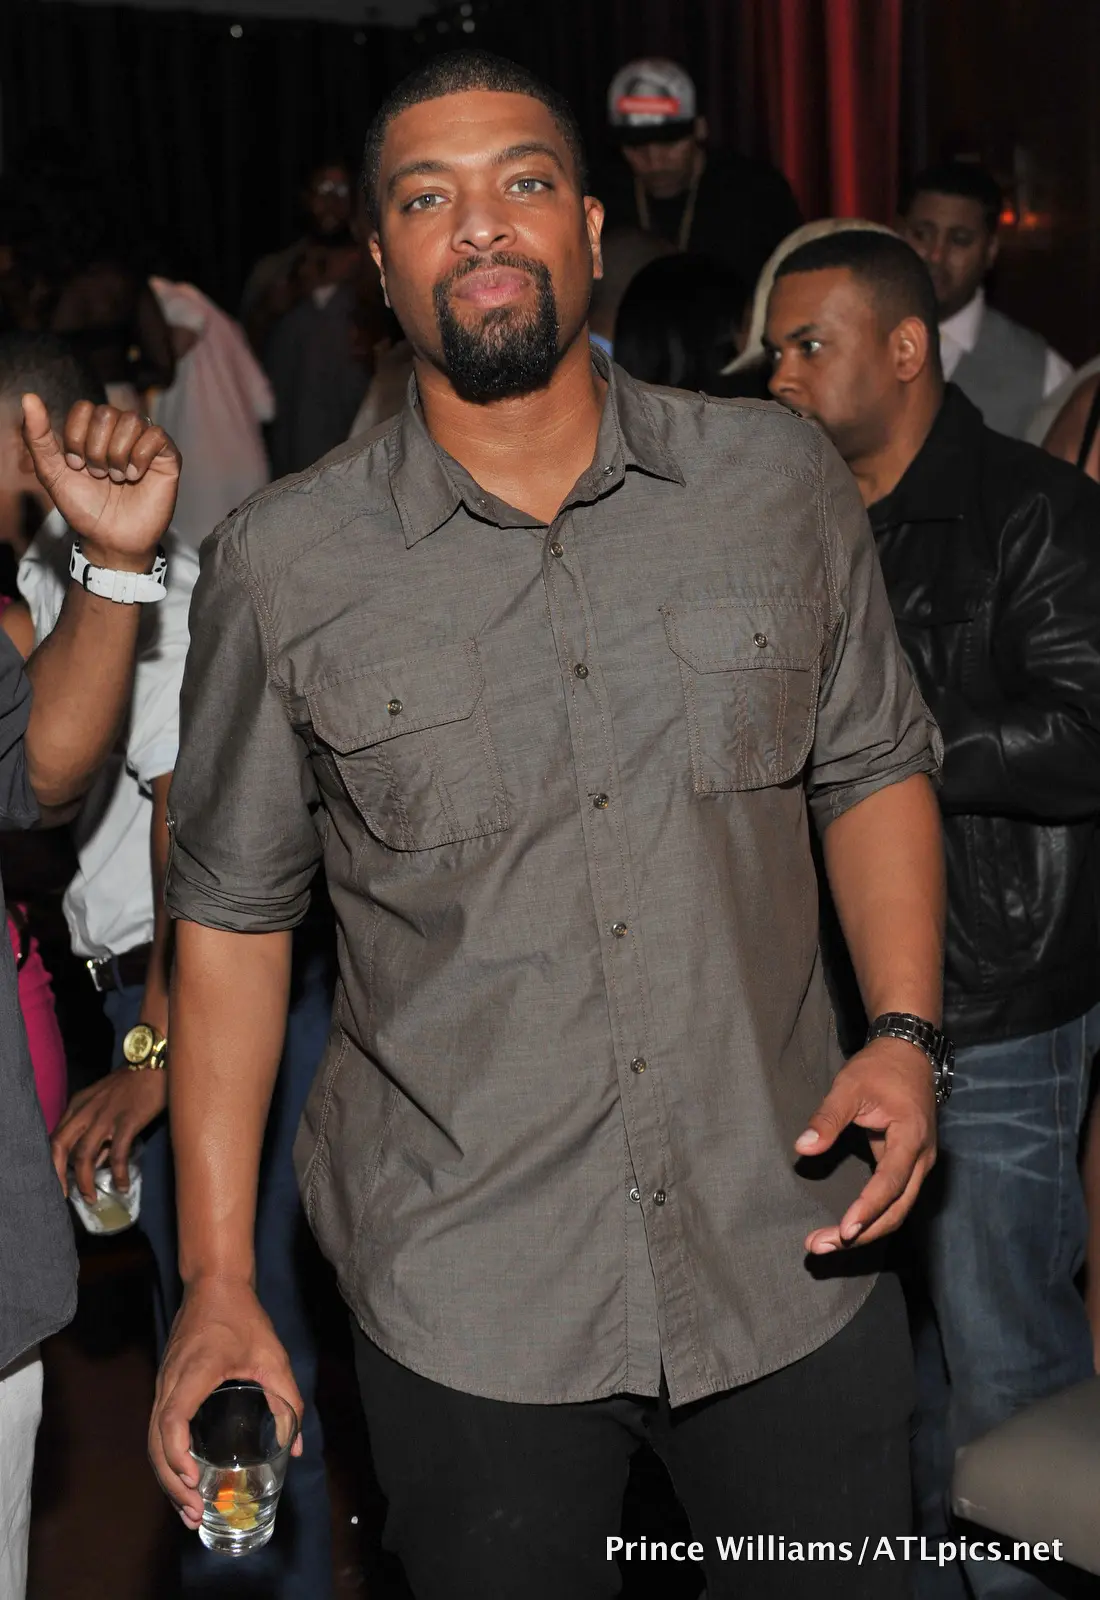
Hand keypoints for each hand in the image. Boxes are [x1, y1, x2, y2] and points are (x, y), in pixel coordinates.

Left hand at [22, 395, 179, 567]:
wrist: (111, 540)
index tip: (77, 466)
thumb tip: (29, 398)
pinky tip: (135, 476)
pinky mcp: (168, 456)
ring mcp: (145, 443)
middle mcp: (120, 432)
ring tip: (117, 478)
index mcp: (94, 431)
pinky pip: (156, 435)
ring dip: (117, 455)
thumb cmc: (85, 508)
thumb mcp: (52, 473)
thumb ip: (38, 438)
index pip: (84, 408)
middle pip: (106, 413)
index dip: (76, 437)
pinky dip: (140, 456)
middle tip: (99, 475)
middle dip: (96, 449)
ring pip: (131, 421)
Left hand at [51, 1068, 166, 1202]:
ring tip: (92, 1197)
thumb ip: (97, 1131)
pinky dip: (118, 1173)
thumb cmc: (132, 1084)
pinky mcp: (127, 1121)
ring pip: (84, 1155)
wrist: (154, 1061)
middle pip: (61, 1147)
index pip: (56, 1137)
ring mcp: (105, 1116)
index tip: (59, 1182)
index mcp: (78, 1104)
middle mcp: (86, 1110)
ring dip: (85, 1180)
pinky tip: (122, 1185)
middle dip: (59, 1175)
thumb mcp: (106, 1104)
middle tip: (67, 1196)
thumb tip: (95, 1163)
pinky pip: (117, 1154)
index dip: (53, 1163)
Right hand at [150, 1279, 304, 1529]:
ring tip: (187, 1508)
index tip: (194, 1479)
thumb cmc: (242, 1317)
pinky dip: (166, 1457)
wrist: (213, 1283)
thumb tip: (295, 1448)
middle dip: (172, 1482)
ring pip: (154, 1438)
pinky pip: (159, 1428)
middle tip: (193, 1513)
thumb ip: (287, 1400)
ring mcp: (164, 1384)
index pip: (173, 1419)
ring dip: (166, 1476)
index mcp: (195, 1372)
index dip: (178, 1454)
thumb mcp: (273, 1357)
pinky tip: (184, 1477)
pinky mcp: (165, 1386)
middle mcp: (171, 1382)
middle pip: (157, 1441)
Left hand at [795, 1035, 936, 1253]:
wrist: (909, 1055)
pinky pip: (893, 1201)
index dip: (868, 1208)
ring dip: (865, 1231)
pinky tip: (845, 1230)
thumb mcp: (849, 1086)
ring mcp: (918, 1165)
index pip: (891, 1182)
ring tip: (826, 1244)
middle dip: (862, 1232)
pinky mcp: (908, 1167)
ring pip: (896, 1210)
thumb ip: (827, 1118)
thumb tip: (803, 1148)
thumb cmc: (879, 1069)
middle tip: (822, 1246)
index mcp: (911, 1137)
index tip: (844, 1229)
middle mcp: (921, 1159)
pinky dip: (870, 1218)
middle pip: (897, 1209)